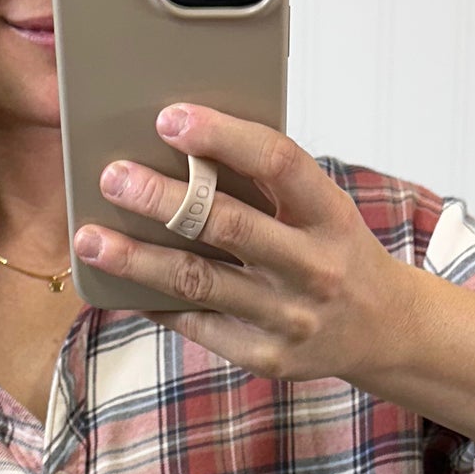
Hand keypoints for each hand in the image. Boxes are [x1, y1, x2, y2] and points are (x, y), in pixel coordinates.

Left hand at [76, 103, 422, 389]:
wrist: (384, 331)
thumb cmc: (336, 253)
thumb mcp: (323, 211)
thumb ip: (268, 185)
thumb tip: (180, 148)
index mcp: (330, 214)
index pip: (278, 163)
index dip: (223, 137)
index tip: (171, 118)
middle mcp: (314, 267)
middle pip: (228, 226)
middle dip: (163, 198)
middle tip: (112, 176)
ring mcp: (289, 317)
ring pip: (200, 281)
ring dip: (138, 258)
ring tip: (90, 237)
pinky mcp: (265, 355)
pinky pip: (197, 324)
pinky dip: (153, 301)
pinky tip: (116, 284)